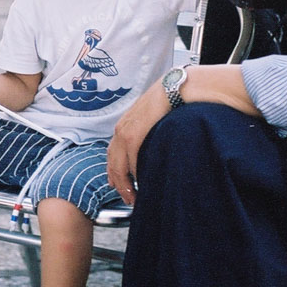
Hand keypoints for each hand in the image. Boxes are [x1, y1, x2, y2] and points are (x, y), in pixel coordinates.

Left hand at [106, 83, 169, 205]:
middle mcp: (121, 128)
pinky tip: (141, 182)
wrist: (174, 87)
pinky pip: (131, 159)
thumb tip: (151, 148)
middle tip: (127, 199)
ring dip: (125, 184)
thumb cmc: (169, 101)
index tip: (118, 186)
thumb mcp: (153, 118)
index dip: (114, 172)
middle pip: (112, 163)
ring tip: (132, 197)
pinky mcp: (135, 133)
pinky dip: (134, 173)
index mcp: (124, 125)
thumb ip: (147, 132)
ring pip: (119, 165)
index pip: (113, 154)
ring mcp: (126, 131)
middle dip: (118, 183)